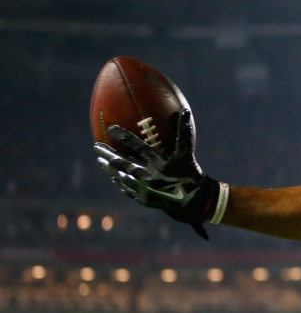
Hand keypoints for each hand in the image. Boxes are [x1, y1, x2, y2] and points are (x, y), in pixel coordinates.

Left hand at [94, 109, 216, 238]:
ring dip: (109, 168)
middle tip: (96, 146)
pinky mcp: (144, 199)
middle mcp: (147, 176)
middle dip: (108, 153)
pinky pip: (128, 189)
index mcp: (157, 163)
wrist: (193, 201)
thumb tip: (185, 111)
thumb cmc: (191, 173)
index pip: (137, 147)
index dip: (123, 137)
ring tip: (100, 161)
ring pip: (122, 176)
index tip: (110, 129)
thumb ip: (184, 132)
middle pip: (122, 162)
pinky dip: (120, 182)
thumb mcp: (187, 153)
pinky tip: (114, 178)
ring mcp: (144, 189)